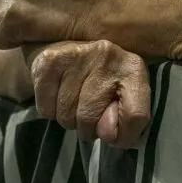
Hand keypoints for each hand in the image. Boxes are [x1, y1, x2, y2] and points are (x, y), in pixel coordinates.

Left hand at [0, 0, 106, 48]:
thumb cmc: (96, 5)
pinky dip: (9, 44)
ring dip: (8, 34)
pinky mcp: (12, 15)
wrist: (110, 15)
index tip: (30, 17)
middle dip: (5, 21)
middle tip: (36, 28)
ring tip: (38, 35)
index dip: (10, 7)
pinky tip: (33, 40)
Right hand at [31, 40, 149, 149]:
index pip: (135, 115)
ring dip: (67, 118)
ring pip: (65, 115)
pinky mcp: (49, 60)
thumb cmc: (103, 80)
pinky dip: (50, 110)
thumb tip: (107, 133)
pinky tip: (58, 93)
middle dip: (86, 127)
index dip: (122, 134)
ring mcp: (77, 55)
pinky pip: (46, 108)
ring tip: (73, 101)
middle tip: (88, 112)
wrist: (70, 48)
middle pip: (89, 119)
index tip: (114, 132)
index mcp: (133, 68)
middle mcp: (107, 56)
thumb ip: (126, 120)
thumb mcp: (126, 98)